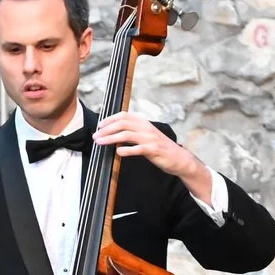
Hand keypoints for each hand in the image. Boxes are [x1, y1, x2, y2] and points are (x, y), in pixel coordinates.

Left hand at [94, 112, 208, 195]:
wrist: (178, 158)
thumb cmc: (160, 148)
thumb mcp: (146, 136)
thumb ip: (133, 132)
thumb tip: (114, 132)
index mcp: (144, 123)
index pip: (124, 116)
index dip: (110, 119)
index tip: (99, 125)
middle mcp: (147, 128)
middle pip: (122, 124)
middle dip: (106, 129)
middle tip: (96, 136)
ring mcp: (150, 139)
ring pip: (127, 135)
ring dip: (110, 138)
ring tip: (100, 143)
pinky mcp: (153, 150)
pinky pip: (137, 149)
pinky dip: (126, 150)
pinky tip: (118, 152)